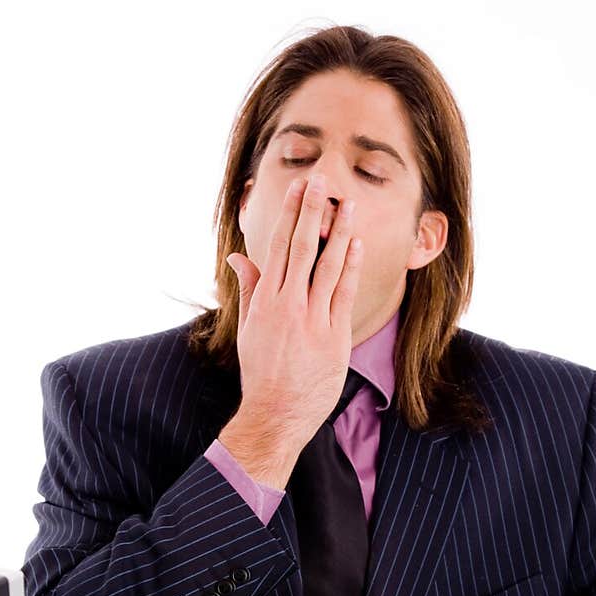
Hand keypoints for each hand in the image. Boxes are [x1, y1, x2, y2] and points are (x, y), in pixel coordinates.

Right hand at [225, 172, 363, 452]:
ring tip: (348, 204)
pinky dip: (350, 266)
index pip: (279, 247)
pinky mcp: (334, 337)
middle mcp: (288, 305)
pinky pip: (344, 293)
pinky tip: (356, 244)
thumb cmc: (261, 373)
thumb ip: (249, 290)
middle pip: (302, 247)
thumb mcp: (248, 329)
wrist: (276, 415)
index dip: (290, 214)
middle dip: (312, 211)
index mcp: (264, 301)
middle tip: (322, 181)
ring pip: (328, 265)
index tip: (299, 189)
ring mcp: (312, 320)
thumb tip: (238, 257)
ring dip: (339, 231)